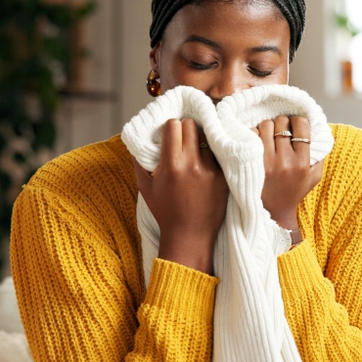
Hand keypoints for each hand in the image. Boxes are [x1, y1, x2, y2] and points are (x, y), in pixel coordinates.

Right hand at [132, 118, 228, 274]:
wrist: (190, 236)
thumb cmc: (166, 212)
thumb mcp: (146, 188)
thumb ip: (139, 162)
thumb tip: (137, 140)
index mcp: (171, 165)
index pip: (174, 125)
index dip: (171, 126)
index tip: (170, 134)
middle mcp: (192, 164)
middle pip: (192, 125)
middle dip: (186, 128)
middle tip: (184, 139)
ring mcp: (211, 170)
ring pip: (208, 137)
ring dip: (201, 140)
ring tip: (197, 150)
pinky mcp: (224, 177)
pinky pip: (219, 153)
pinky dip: (213, 153)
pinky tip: (208, 161)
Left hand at [254, 115, 323, 235]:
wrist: (272, 212)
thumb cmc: (294, 192)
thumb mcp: (314, 177)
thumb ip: (319, 156)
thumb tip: (318, 131)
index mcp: (302, 163)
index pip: (301, 126)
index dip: (298, 121)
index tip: (295, 125)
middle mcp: (284, 161)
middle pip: (282, 122)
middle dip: (282, 123)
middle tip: (281, 131)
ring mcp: (266, 161)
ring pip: (266, 125)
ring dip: (268, 127)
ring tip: (269, 136)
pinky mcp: (251, 162)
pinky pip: (251, 134)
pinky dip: (254, 134)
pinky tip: (258, 143)